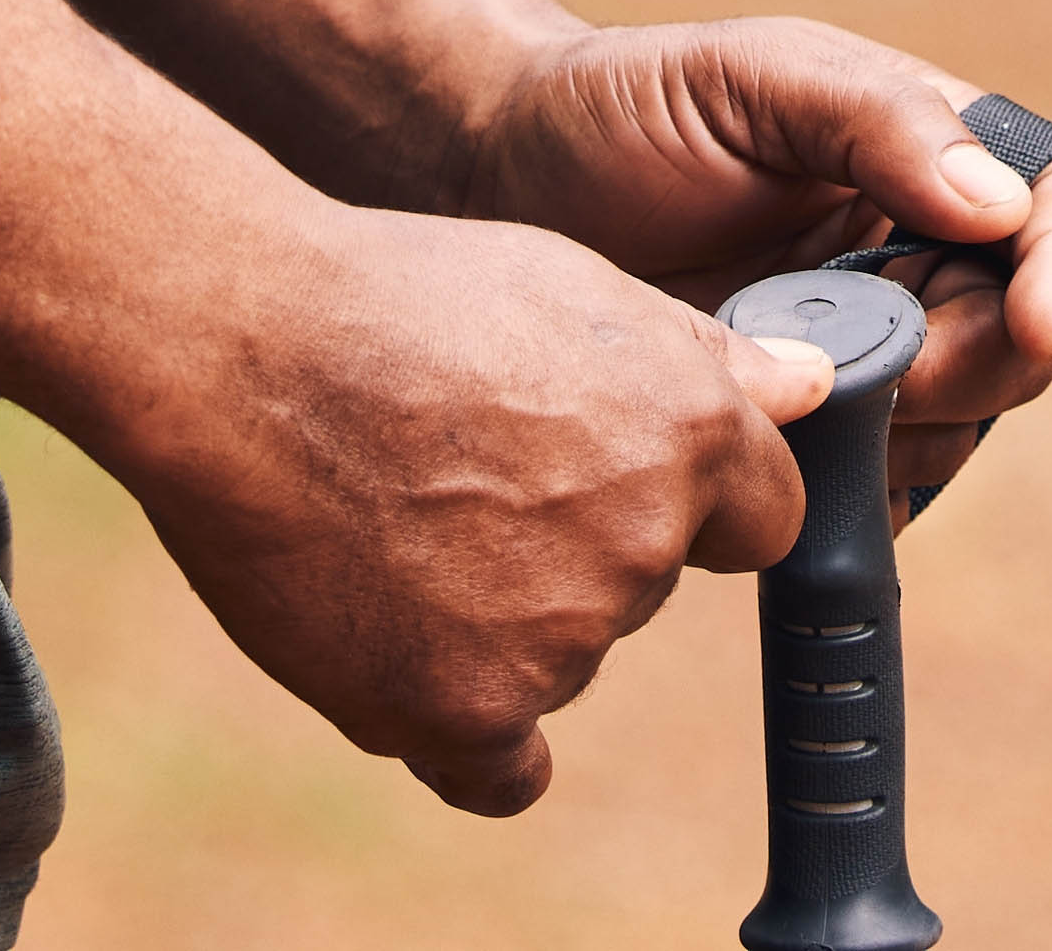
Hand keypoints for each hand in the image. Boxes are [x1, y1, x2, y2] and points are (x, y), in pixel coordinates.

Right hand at [101, 198, 829, 817]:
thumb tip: (810, 392)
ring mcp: (559, 639)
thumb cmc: (394, 298)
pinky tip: (420, 658)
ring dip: (504, 612)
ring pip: (563, 650)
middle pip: (646, 578)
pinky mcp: (465, 712)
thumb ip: (702, 358)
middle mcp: (643, 542)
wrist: (241, 352)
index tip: (609, 466)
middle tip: (468, 472)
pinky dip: (469, 725)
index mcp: (690, 431)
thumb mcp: (570, 284)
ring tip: (396, 516)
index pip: (760, 513)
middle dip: (581, 540)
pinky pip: (503, 767)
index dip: (689, 491)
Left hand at [443, 18, 1051, 504]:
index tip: (1043, 318)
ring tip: (796, 392)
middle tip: (879, 368)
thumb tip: (1000, 206)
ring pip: (961, 424)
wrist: (494, 192)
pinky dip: (856, 493)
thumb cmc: (622, 110)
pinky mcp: (813, 437)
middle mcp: (921, 255)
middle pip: (1022, 337)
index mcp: (930, 155)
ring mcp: (872, 352)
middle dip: (970, 360)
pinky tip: (781, 458)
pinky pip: (882, 493)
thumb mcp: (751, 79)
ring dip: (905, 429)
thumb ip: (879, 121)